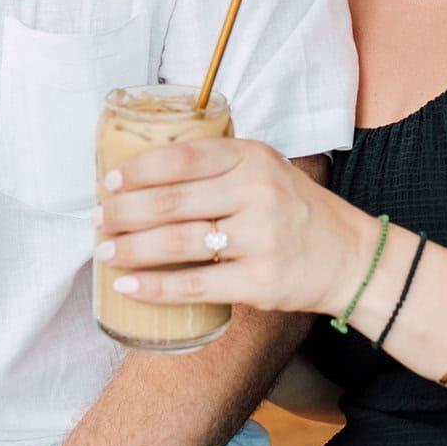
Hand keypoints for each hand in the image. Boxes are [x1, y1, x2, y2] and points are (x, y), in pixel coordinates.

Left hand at [95, 138, 373, 317]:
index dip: (139, 170)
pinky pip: (195, 285)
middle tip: (97, 221)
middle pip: (172, 201)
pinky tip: (129, 287)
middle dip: (124, 212)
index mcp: (254, 158)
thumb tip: (143, 177)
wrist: (349, 257)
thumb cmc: (295, 211)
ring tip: (105, 253)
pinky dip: (155, 287)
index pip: (183, 157)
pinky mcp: (260, 282)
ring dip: (131, 249)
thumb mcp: (267, 170)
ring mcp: (261, 238)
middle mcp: (258, 193)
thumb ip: (219, 167)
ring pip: (178, 242)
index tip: (109, 183)